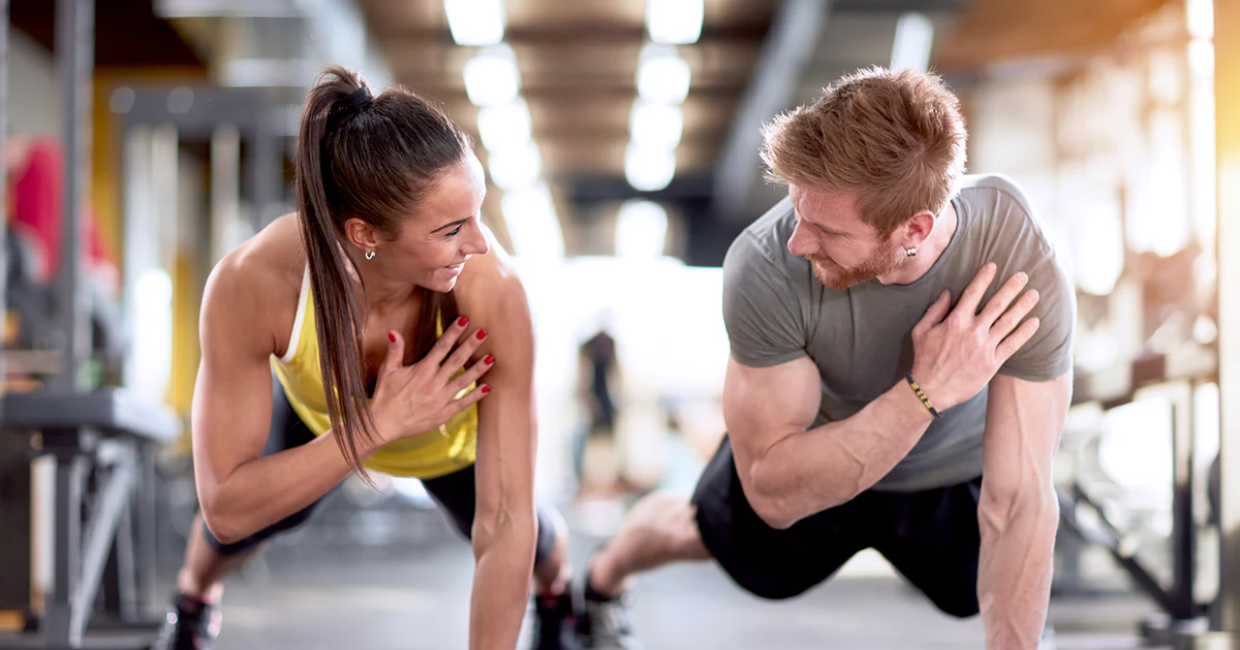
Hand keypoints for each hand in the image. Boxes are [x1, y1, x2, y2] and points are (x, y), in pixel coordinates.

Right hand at [369, 316, 493, 448]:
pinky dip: (475, 396)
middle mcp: (433, 383)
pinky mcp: (443, 414)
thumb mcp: (387, 371)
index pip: (441, 347)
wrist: (383, 424)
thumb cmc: (385, 396)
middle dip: (470, 345)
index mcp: (422, 371)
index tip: (464, 320)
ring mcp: (440, 399)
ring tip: (492, 358)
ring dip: (478, 369)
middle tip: (484, 333)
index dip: (453, 332)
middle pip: (456, 360)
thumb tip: (394, 331)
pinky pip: (462, 403)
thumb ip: (395, 351)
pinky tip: (487, 388)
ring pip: (464, 381)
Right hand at [909, 263, 1040, 410]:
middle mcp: (973, 331)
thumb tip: (948, 293)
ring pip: (1008, 322)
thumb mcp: (921, 331)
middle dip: (1011, 288)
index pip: (973, 293)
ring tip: (1034, 294)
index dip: (984, 278)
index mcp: (955, 321)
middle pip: (997, 304)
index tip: (994, 266)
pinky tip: (1035, 322)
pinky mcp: (992, 363)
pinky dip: (1025, 333)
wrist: (931, 390)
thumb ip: (935, 310)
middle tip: (1023, 275)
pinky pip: (1012, 345)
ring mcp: (985, 347)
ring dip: (1023, 306)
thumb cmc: (924, 359)